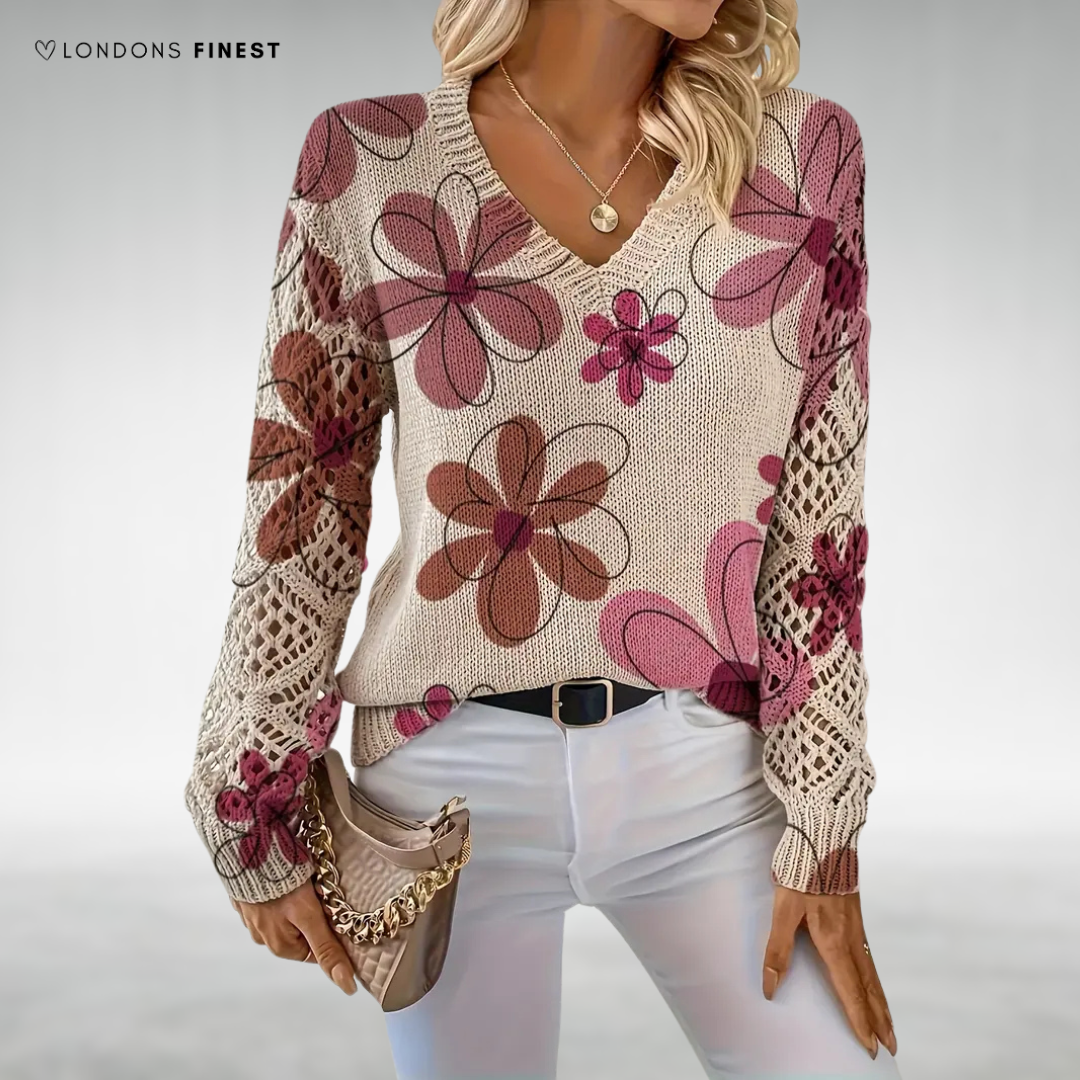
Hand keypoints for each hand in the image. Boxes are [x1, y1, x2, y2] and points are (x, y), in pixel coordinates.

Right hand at [230, 879, 356, 995]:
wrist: (246, 850)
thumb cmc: (281, 885)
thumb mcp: (310, 917)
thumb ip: (327, 949)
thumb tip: (347, 986)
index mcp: (280, 947)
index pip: (318, 949)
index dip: (331, 931)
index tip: (338, 911)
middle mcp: (264, 937)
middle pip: (303, 932)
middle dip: (315, 914)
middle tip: (322, 891)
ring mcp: (254, 916)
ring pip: (288, 915)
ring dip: (298, 900)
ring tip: (304, 880)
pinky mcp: (249, 896)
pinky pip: (273, 898)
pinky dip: (283, 889)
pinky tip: (287, 875)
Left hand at [762, 885, 896, 1058]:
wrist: (825, 836)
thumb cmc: (802, 872)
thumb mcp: (783, 909)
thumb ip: (778, 949)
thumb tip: (770, 987)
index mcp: (833, 942)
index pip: (850, 991)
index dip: (859, 1021)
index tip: (870, 1047)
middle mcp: (851, 939)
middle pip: (869, 988)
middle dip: (879, 1020)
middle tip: (891, 1047)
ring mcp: (856, 928)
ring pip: (873, 974)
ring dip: (882, 1002)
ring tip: (889, 1024)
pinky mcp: (855, 916)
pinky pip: (869, 958)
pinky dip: (876, 980)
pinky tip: (873, 982)